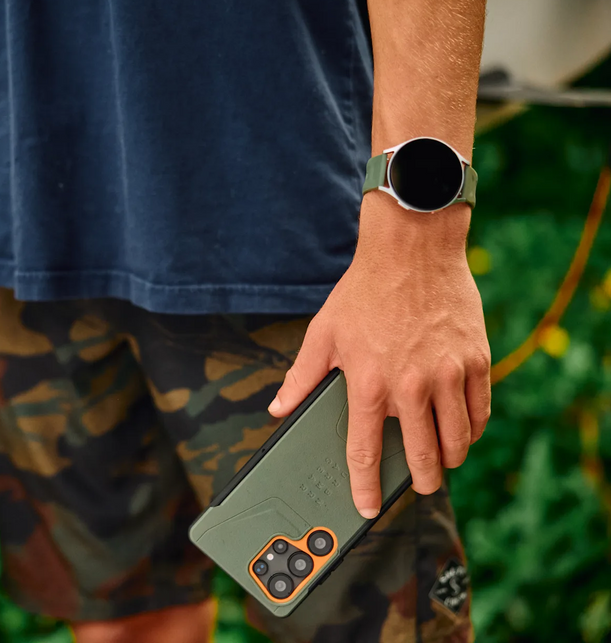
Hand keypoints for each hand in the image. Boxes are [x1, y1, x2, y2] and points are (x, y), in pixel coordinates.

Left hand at [268, 194, 490, 517]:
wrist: (412, 250)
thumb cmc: (363, 291)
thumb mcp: (323, 332)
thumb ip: (302, 376)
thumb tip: (279, 409)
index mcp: (369, 383)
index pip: (365, 450)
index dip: (365, 487)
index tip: (366, 508)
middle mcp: (412, 385)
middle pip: (422, 456)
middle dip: (420, 480)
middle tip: (419, 485)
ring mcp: (448, 374)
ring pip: (458, 441)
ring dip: (449, 458)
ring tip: (441, 460)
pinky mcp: (476, 361)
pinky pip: (480, 412)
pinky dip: (472, 429)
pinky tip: (463, 429)